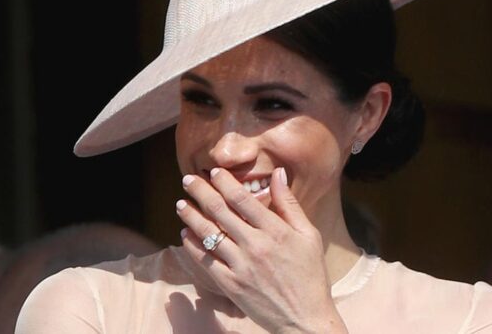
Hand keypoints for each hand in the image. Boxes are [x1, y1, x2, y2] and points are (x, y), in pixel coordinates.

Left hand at [175, 167, 347, 333]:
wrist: (305, 319)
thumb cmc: (310, 275)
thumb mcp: (309, 235)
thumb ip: (289, 203)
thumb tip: (278, 173)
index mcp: (276, 231)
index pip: (242, 199)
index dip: (224, 182)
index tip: (213, 171)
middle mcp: (255, 246)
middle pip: (220, 212)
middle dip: (201, 192)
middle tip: (187, 180)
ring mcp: (241, 266)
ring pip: (208, 234)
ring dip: (191, 216)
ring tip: (180, 204)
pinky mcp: (231, 285)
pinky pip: (206, 261)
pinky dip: (193, 246)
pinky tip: (186, 234)